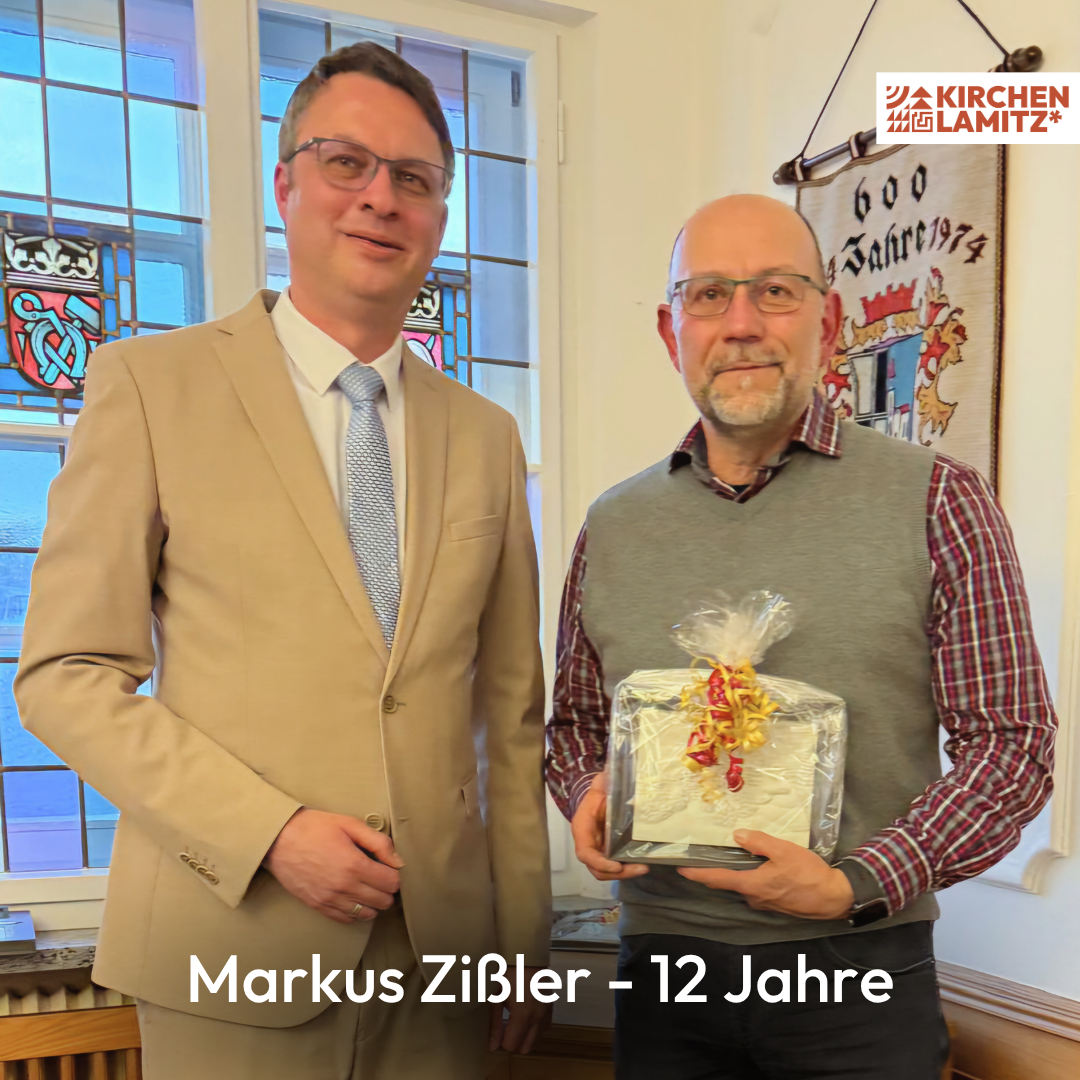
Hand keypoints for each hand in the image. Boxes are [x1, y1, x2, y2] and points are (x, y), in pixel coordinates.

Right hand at [264, 808, 403, 924]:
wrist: (279, 839)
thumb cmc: (314, 828)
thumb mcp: (350, 824)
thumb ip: (379, 842)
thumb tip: (398, 861)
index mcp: (354, 865)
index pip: (391, 883)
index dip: (395, 875)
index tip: (390, 867)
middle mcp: (344, 887)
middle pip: (382, 901)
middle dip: (387, 890)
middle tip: (382, 876)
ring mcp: (330, 899)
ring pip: (366, 914)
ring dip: (373, 902)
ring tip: (369, 887)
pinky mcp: (318, 906)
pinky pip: (346, 919)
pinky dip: (356, 912)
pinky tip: (355, 897)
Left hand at [488, 967, 550, 1053]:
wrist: (526, 954)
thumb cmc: (507, 973)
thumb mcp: (496, 997)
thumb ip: (495, 1024)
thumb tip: (493, 1047)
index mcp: (523, 1015)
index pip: (513, 1046)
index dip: (502, 1042)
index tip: (497, 1032)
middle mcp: (538, 1017)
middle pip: (526, 1047)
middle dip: (514, 1042)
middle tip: (505, 1028)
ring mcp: (547, 1012)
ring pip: (537, 1039)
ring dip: (526, 1036)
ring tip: (515, 1021)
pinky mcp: (551, 1006)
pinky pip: (545, 1028)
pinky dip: (535, 1028)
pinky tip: (526, 1017)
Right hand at [571, 773, 648, 881]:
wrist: (601, 792)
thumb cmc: (601, 788)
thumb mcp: (603, 783)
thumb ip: (607, 779)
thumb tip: (615, 770)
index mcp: (582, 828)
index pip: (585, 853)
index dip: (599, 862)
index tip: (617, 865)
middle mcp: (588, 843)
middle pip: (597, 869)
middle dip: (617, 873)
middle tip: (640, 868)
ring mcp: (597, 849)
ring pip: (606, 871)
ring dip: (625, 873)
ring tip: (644, 867)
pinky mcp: (608, 851)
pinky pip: (614, 865)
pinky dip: (626, 868)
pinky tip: (642, 863)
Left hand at [678, 829, 853, 919]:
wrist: (834, 898)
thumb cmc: (808, 874)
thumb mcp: (783, 851)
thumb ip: (759, 842)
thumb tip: (737, 835)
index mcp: (751, 884)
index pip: (716, 879)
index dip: (697, 874)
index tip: (681, 869)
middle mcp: (754, 897)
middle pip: (727, 884)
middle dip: (713, 873)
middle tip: (702, 858)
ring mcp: (765, 903)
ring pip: (744, 886)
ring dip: (736, 874)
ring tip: (732, 857)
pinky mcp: (776, 904)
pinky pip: (756, 889)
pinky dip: (751, 878)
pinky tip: (757, 868)